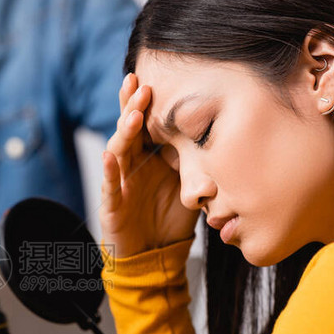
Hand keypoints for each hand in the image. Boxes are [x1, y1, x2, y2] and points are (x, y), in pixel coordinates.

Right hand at [100, 74, 200, 258]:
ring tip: (133, 115)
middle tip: (139, 84)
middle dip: (132, 107)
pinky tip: (109, 156)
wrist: (157, 254)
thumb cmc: (172, 218)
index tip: (151, 78)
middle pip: (130, 130)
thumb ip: (197, 161)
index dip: (146, 103)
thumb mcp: (191, 185)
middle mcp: (132, 165)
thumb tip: (224, 136)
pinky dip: (109, 171)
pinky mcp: (112, 205)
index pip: (146, 124)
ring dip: (124, 132)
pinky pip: (110, 185)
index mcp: (149, 156)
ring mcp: (120, 183)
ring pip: (119, 152)